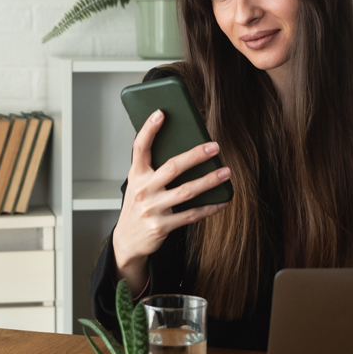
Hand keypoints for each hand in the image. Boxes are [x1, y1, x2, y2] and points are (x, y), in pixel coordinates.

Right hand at [112, 109, 230, 289]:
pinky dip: (209, 208)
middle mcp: (142, 190)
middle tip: (214, 146)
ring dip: (209, 181)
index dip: (149, 129)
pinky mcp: (162, 226)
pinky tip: (222, 202)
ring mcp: (152, 208)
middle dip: (195, 155)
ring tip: (226, 172)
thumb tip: (188, 151)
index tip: (161, 112)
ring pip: (186, 191)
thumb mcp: (139, 185)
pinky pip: (191, 215)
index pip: (140, 147)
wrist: (126, 241)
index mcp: (136, 175)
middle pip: (172, 167)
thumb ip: (155, 170)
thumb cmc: (139, 206)